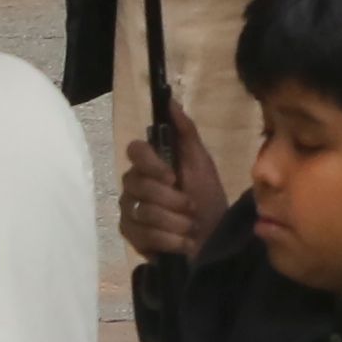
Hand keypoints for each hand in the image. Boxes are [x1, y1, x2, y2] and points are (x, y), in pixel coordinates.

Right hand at [121, 103, 226, 259]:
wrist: (212, 235)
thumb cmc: (206, 195)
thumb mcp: (201, 162)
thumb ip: (185, 132)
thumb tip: (170, 100)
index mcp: (150, 163)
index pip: (134, 151)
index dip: (152, 164)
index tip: (174, 177)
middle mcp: (133, 184)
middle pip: (139, 185)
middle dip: (172, 200)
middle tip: (191, 206)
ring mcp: (129, 210)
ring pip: (142, 212)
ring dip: (175, 221)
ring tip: (191, 226)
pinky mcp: (130, 235)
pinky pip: (143, 234)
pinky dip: (170, 239)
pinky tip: (183, 242)